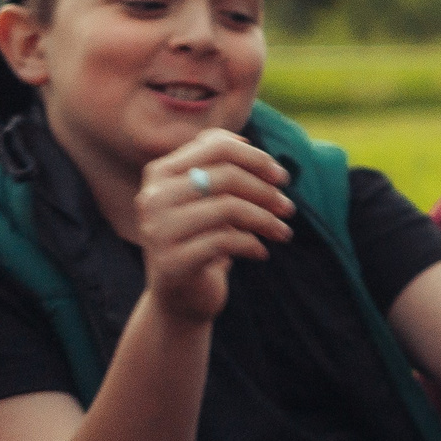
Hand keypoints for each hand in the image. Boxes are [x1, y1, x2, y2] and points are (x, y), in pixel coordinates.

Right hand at [135, 128, 293, 325]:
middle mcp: (153, 198)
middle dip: (266, 191)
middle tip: (287, 208)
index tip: (280, 177)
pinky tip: (260, 253)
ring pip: (228, 208)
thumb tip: (245, 143)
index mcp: (160, 173)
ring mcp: (158, 231)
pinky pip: (225, 241)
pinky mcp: (171, 262)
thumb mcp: (210, 199)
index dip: (256, 158)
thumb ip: (221, 167)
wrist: (181, 297)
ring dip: (266, 220)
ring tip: (282, 232)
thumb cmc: (202, 237)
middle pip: (226, 176)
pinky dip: (252, 244)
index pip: (215, 146)